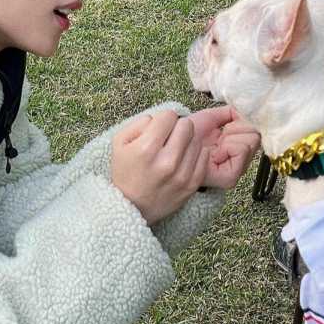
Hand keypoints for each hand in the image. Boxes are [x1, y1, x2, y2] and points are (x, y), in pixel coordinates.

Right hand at [111, 110, 209, 224]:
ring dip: (187, 142)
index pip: (169, 115)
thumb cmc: (125, 172)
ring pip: (197, 140)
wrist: (131, 207)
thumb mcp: (119, 142)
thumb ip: (139, 123)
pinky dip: (195, 155)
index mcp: (147, 149)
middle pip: (187, 125)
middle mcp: (167, 161)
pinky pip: (204, 157)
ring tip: (174, 151)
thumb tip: (160, 118)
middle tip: (168, 138)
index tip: (159, 129)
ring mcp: (182, 175)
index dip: (163, 120)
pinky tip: (183, 160)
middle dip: (177, 128)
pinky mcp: (192, 185)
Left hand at [186, 106, 259, 188]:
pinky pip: (242, 149)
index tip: (225, 127)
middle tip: (220, 136)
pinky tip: (215, 152)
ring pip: (252, 140)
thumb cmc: (187, 134)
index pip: (256, 129)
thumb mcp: (213, 118)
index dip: (241, 123)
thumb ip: (233, 113)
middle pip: (256, 135)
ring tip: (216, 144)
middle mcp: (240, 161)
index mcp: (237, 147)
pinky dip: (229, 145)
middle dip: (237, 129)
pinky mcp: (230, 177)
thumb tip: (249, 109)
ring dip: (232, 136)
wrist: (171, 144)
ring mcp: (237, 170)